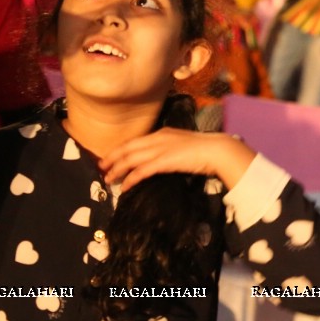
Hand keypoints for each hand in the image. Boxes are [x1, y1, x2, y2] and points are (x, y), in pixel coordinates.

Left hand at [99, 127, 255, 191]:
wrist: (217, 150)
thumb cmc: (204, 149)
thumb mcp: (182, 144)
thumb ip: (169, 148)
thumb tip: (161, 158)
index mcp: (161, 133)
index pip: (135, 141)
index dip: (120, 150)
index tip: (111, 158)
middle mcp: (157, 138)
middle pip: (127, 148)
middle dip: (112, 158)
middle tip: (102, 169)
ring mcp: (160, 149)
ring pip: (131, 159)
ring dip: (117, 170)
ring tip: (108, 179)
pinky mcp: (164, 161)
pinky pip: (141, 171)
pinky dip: (131, 179)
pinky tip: (125, 187)